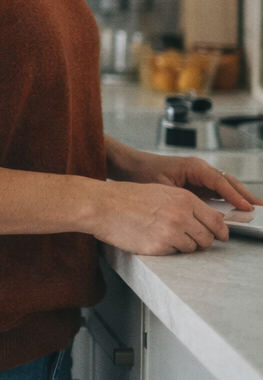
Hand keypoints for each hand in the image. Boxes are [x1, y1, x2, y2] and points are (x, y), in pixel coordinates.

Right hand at [91, 179, 231, 255]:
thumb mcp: (160, 191)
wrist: (101, 205)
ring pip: (192, 248)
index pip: (216, 220)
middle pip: (207, 238)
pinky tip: (151, 237)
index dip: (220, 231)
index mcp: (183, 198)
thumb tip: (206, 220)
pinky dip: (166, 249)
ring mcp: (170, 232)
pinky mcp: (158, 247)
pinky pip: (173, 254)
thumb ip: (184, 203)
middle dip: (200, 240)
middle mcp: (180, 215)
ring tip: (162, 233)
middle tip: (186, 236)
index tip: (220, 235)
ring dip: (182, 244)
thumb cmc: (125, 196)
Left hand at [121, 149, 260, 210]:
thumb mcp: (162, 187)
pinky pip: (217, 190)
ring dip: (240, 197)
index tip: (246, 207)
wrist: (130, 165)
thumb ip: (184, 199)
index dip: (234, 195)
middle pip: (228, 181)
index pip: (219, 181)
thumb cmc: (143, 173)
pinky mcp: (197, 181)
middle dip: (245, 195)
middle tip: (260, 208)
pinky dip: (229, 199)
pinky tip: (237, 210)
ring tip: (255, 209)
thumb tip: (203, 213)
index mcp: (193, 166)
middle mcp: (199, 168)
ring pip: (225, 185)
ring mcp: (199, 174)